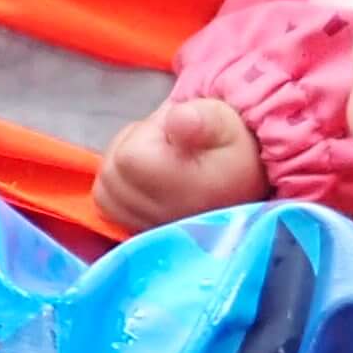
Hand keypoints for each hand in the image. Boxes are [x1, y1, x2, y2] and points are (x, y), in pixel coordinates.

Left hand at [94, 98, 271, 233]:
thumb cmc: (232, 146)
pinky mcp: (143, 234)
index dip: (145, 134)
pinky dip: (117, 189)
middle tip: (164, 145)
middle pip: (112, 175)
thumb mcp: (223, 120)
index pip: (130, 158)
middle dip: (129, 150)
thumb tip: (178, 119)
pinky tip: (144, 180)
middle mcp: (166, 218)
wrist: (247, 178)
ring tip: (154, 159)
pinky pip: (110, 210)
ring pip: (105, 192)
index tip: (173, 133)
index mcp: (185, 189)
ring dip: (120, 169)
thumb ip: (201, 118)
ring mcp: (152, 230)